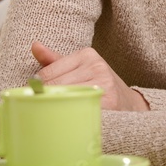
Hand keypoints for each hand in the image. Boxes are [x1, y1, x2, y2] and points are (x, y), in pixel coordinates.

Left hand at [31, 42, 148, 112]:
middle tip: (46, 109)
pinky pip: (79, 110)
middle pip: (55, 86)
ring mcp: (103, 83)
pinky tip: (72, 119)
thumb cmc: (99, 85)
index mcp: (86, 54)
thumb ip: (55, 61)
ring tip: (59, 115)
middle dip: (47, 99)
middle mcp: (96, 66)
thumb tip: (35, 46)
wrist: (130, 104)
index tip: (40, 97)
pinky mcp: (109, 102)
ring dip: (57, 109)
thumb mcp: (79, 68)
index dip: (39, 88)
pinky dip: (71, 116)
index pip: (47, 73)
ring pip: (65, 99)